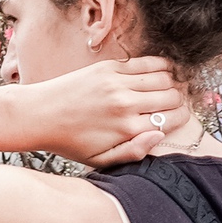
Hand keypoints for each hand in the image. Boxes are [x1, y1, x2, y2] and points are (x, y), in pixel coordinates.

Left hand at [0, 56, 189, 168]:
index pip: (172, 118)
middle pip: (171, 96)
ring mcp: (118, 83)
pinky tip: (162, 70)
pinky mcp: (109, 67)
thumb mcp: (101, 160)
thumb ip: (134, 152)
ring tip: (167, 88)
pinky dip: (160, 65)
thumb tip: (160, 134)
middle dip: (178, 101)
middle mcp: (126, 104)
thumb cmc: (71, 142)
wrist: (40, 115)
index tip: (179, 117)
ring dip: (171, 82)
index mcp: (128, 129)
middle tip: (174, 104)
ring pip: (163, 77)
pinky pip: (145, 62)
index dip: (181, 117)